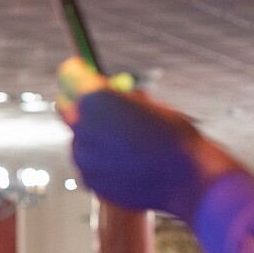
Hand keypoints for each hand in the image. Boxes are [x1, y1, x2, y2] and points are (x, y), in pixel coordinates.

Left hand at [56, 57, 242, 221]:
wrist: (186, 179)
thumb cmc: (174, 136)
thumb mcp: (150, 103)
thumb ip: (121, 96)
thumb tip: (108, 90)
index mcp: (96, 98)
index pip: (70, 74)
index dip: (79, 72)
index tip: (84, 72)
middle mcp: (81, 126)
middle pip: (67, 107)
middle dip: (81, 105)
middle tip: (102, 108)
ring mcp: (82, 156)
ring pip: (79, 139)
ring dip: (94, 137)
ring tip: (126, 143)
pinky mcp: (88, 180)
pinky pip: (88, 164)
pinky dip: (101, 161)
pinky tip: (127, 164)